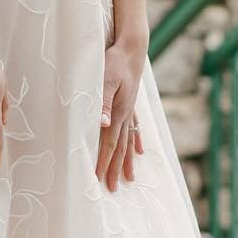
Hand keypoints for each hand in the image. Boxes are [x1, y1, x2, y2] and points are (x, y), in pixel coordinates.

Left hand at [96, 36, 144, 192]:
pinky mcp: (130, 103)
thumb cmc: (115, 61)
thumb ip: (103, 101)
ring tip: (129, 178)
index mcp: (118, 112)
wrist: (132, 48)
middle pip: (120, 147)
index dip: (103, 161)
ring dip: (127, 161)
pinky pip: (134, 128)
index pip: (109, 143)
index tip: (98, 179)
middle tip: (112, 189)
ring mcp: (130, 110)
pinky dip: (136, 141)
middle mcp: (126, 114)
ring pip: (129, 141)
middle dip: (115, 168)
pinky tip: (139, 151)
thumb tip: (103, 124)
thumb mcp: (106, 79)